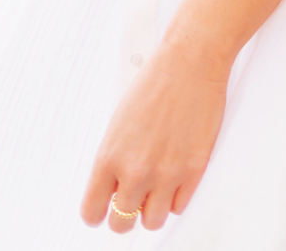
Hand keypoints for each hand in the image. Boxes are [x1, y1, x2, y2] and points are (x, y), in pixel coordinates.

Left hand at [80, 35, 228, 232]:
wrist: (191, 62)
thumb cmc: (156, 82)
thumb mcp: (119, 121)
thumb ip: (114, 159)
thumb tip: (113, 187)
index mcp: (109, 157)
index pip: (91, 212)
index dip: (98, 212)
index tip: (104, 208)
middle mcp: (135, 170)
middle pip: (121, 224)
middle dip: (125, 214)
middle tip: (133, 199)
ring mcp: (166, 174)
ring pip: (152, 222)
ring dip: (153, 207)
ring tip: (157, 187)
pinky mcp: (193, 171)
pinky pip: (179, 207)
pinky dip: (177, 196)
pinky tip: (176, 175)